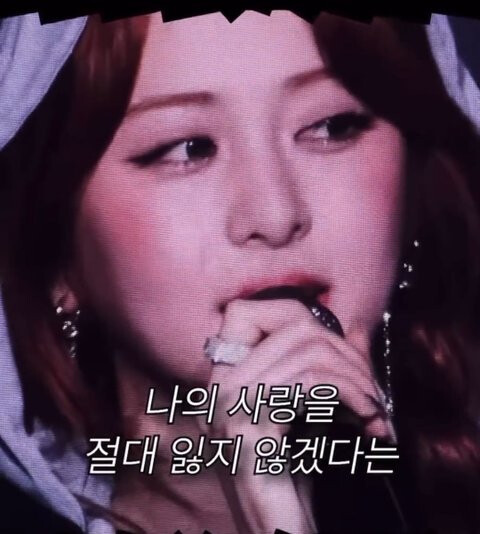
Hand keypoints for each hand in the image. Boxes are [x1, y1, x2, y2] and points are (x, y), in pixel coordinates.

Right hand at [204, 298, 391, 533]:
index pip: (245, 310)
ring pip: (307, 350)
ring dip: (356, 377)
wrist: (278, 531)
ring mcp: (228, 407)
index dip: (297, 316)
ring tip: (373, 409)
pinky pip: (309, 383)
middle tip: (371, 389)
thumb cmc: (293, 478)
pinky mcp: (249, 430)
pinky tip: (367, 422)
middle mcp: (218, 387)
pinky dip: (351, 395)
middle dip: (347, 352)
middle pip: (292, 325)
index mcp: (224, 378)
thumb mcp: (298, 414)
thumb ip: (308, 372)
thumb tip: (347, 333)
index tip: (335, 351)